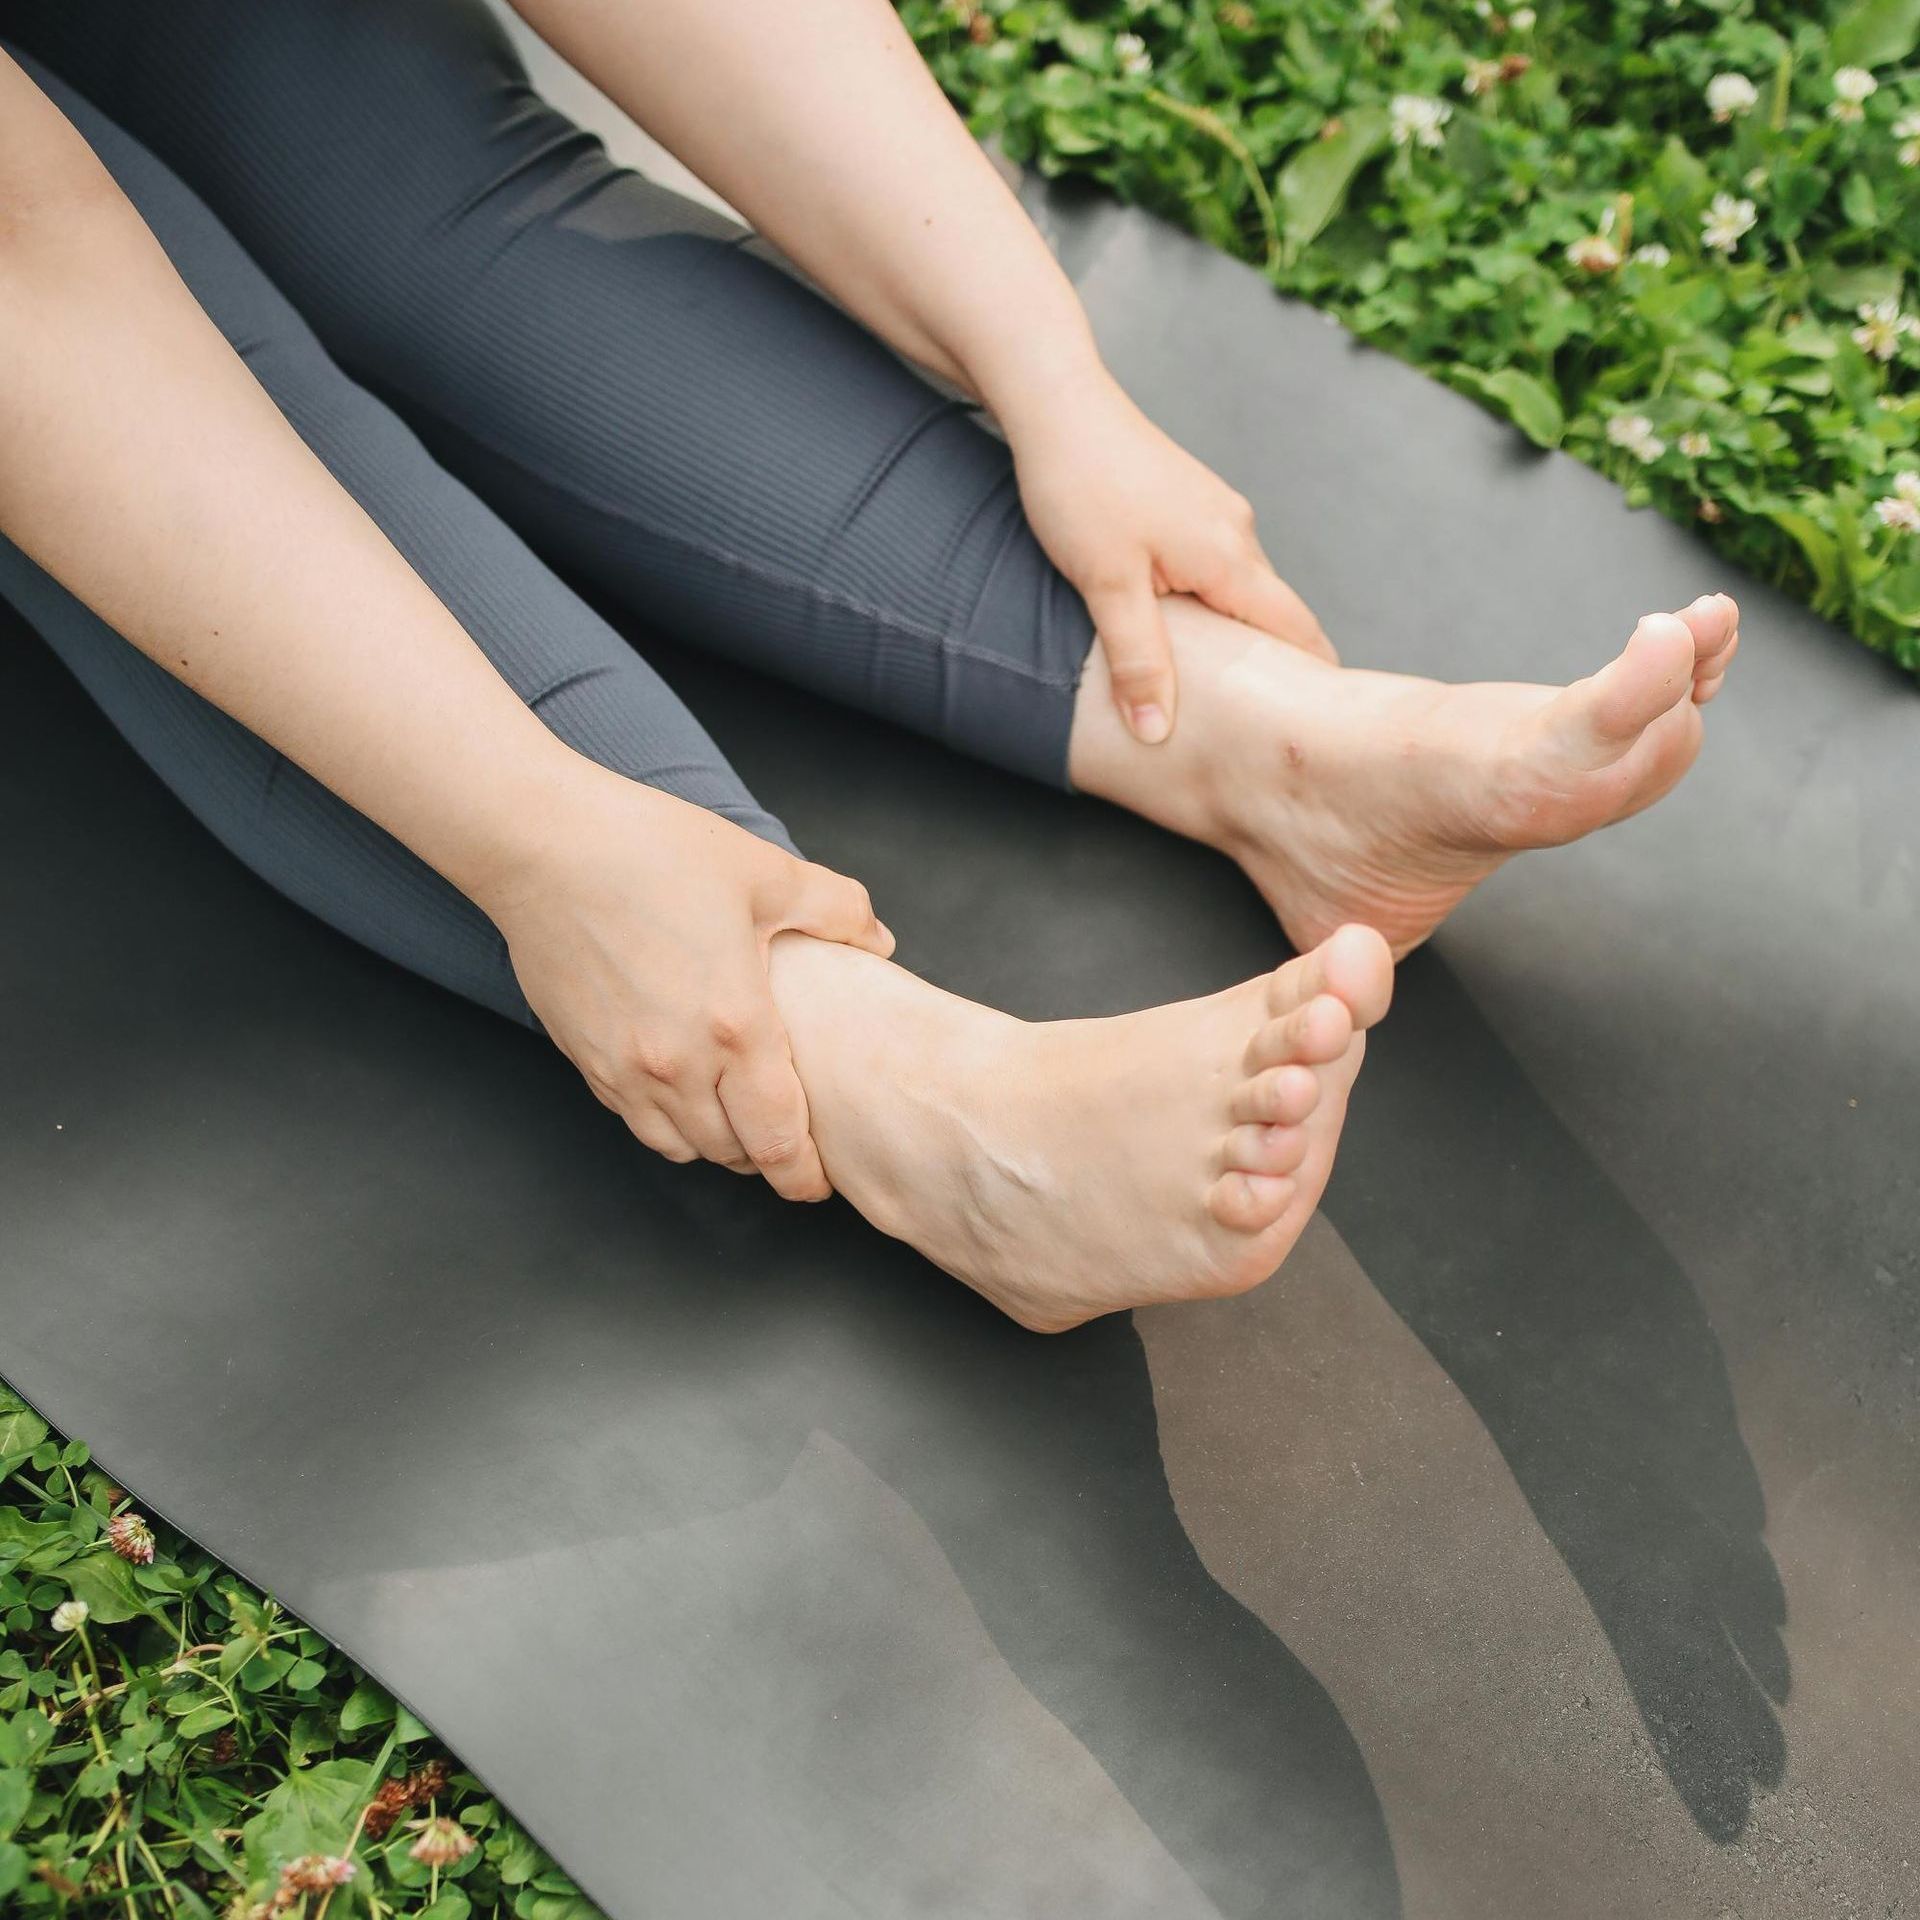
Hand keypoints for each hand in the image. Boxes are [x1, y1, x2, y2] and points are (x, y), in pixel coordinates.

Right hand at [472, 765, 892, 1198]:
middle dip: (765, 1157)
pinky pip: (633, 1118)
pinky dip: (666, 1119)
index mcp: (735, 1026)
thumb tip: (877, 940)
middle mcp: (677, 1064)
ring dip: (715, 1143)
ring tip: (737, 1118)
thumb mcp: (765, 872)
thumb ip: (837, 910)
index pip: (778, 1140)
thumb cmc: (652, 852)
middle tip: (787, 1140)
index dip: (803, 1174)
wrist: (545, 845)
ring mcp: (623, 1068)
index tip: (818, 1181)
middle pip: (732, 1154)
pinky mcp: (584, 1058)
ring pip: (680, 1145)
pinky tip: (682, 1086)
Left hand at [1004, 365, 1335, 742]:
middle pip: (1270, 613)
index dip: (1310, 677)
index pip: (1296, 629)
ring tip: (1213, 682)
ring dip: (1232, 631)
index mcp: (1229, 558)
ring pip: (1239, 589)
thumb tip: (1157, 731)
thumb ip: (1138, 661)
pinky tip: (1176, 622)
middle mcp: (1237, 532)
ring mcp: (1215, 513)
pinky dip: (1208, 601)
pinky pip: (1215, 565)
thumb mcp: (1106, 586)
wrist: (1057, 405)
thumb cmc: (1080, 486)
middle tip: (1259, 720)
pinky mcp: (1191, 502)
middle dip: (1269, 664)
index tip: (1314, 721)